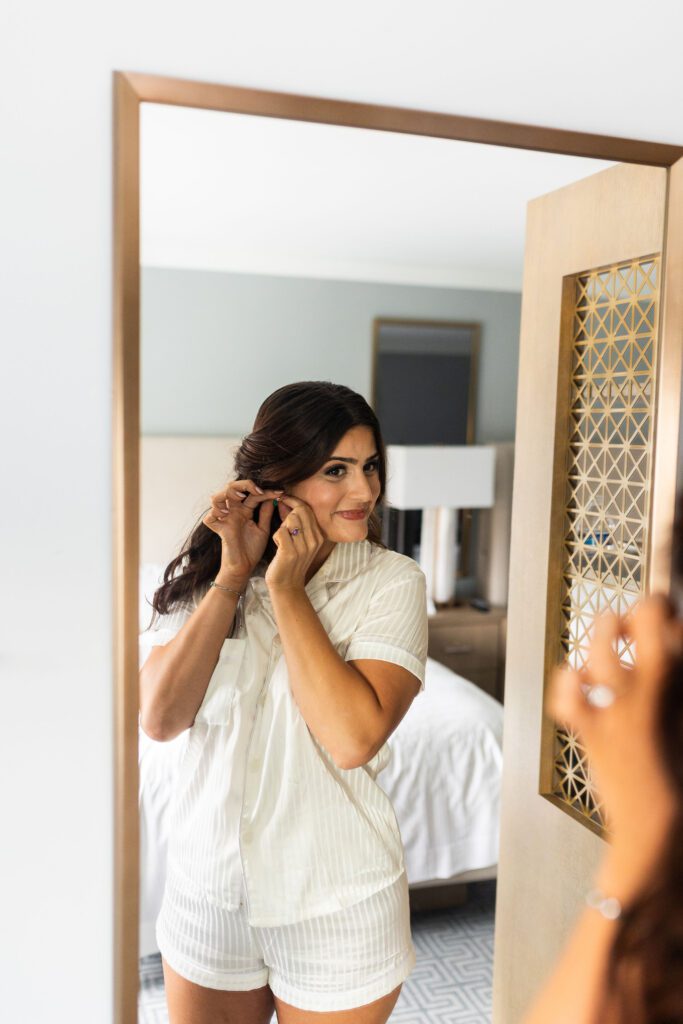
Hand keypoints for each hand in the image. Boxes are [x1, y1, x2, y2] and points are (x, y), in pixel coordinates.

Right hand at [203, 479, 282, 579]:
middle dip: (244, 484)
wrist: (245, 567)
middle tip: (259, 491)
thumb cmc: (253, 549)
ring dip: (227, 493)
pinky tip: (227, 514)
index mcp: (245, 510)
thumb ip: (266, 513)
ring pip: (216, 497)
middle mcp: (233, 512)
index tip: (281, 492)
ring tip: (241, 497)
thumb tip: (274, 497)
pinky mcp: (219, 530)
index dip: (266, 491)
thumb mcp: (263, 528)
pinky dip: (215, 513)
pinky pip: (209, 517)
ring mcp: (224, 520)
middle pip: (231, 487)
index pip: (252, 494)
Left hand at [265, 494, 326, 592]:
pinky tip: (278, 546)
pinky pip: (280, 531)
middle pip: (299, 511)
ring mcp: (303, 547)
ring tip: (282, 539)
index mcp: (318, 536)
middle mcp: (313, 540)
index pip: (307, 509)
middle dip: (287, 513)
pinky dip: (276, 536)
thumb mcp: (298, 541)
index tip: (283, 499)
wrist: (287, 586)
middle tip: (281, 524)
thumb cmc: (290, 562)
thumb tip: (285, 502)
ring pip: (290, 520)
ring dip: (282, 527)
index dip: (293, 501)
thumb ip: (293, 522)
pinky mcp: (290, 552)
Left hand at [547, 595, 678, 900]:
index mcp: (681, 679)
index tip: (666, 621)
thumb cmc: (676, 774)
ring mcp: (619, 703)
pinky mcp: (590, 726)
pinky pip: (567, 687)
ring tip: (607, 644)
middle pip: (643, 614)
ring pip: (600, 642)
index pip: (668, 615)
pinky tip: (580, 682)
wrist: (662, 831)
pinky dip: (568, 680)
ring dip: (602, 636)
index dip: (663, 611)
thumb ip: (676, 683)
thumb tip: (668, 650)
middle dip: (638, 614)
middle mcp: (653, 683)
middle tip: (638, 628)